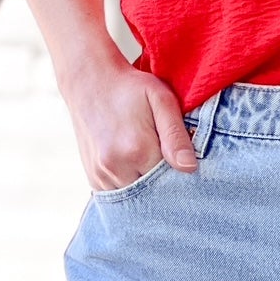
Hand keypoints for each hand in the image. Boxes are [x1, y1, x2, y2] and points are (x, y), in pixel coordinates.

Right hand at [61, 56, 198, 190]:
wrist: (90, 82)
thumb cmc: (130, 88)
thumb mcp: (161, 100)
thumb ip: (175, 135)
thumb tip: (190, 167)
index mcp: (136, 149)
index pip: (171, 181)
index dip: (181, 174)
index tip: (185, 161)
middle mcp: (115, 167)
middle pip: (153, 193)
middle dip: (165, 184)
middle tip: (168, 160)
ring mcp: (100, 175)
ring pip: (136, 198)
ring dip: (147, 187)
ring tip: (149, 159)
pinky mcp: (92, 178)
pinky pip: (118, 195)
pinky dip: (131, 186)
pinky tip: (135, 166)